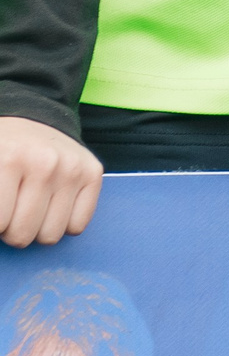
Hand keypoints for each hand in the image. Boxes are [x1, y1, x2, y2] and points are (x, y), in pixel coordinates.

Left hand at [0, 117, 100, 247]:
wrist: (33, 120)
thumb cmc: (3, 152)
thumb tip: (1, 226)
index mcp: (9, 159)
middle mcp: (45, 164)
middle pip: (22, 234)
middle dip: (12, 231)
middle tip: (11, 211)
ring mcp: (73, 169)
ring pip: (50, 235)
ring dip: (37, 230)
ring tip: (31, 209)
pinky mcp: (93, 173)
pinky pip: (77, 226)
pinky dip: (63, 224)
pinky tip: (54, 206)